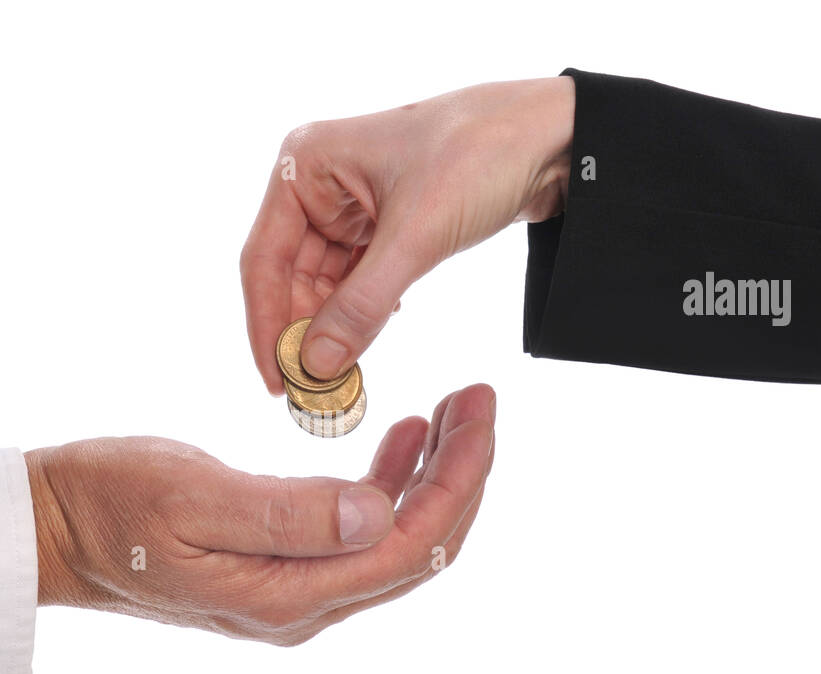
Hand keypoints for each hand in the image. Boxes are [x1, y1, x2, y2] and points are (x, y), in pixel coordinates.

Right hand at [26, 384, 494, 645]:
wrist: (50, 528)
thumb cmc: (107, 502)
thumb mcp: (191, 496)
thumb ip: (287, 512)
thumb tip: (379, 514)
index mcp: (289, 593)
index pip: (409, 545)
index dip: (458, 479)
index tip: (477, 408)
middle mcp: (302, 604)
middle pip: (416, 549)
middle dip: (461, 475)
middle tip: (478, 399)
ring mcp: (291, 590)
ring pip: (392, 541)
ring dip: (431, 477)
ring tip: (451, 410)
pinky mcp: (276, 566)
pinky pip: (356, 534)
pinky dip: (388, 484)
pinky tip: (400, 439)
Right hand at [241, 77, 574, 390]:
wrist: (556, 135)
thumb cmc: (482, 153)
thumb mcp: (417, 235)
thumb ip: (361, 305)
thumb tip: (316, 366)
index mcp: (306, 165)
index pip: (264, 259)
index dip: (266, 325)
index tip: (275, 381)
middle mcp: (319, 182)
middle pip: (288, 276)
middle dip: (300, 334)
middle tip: (310, 391)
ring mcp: (350, 203)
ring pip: (321, 283)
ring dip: (329, 329)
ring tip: (337, 377)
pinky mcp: (383, 223)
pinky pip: (354, 280)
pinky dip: (357, 313)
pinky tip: (366, 340)